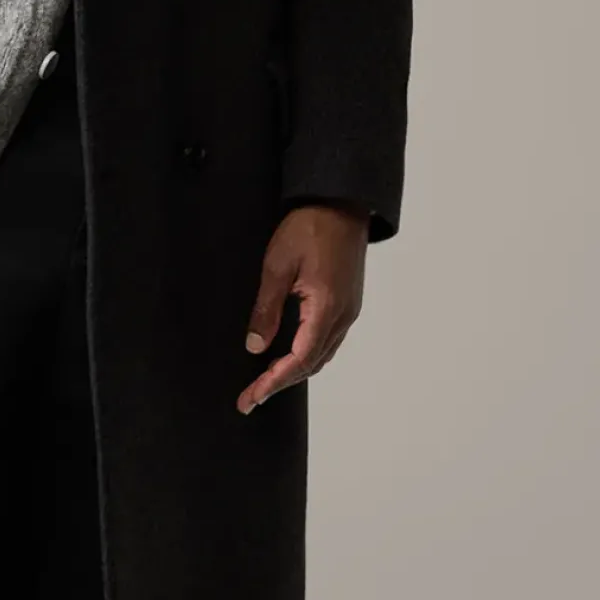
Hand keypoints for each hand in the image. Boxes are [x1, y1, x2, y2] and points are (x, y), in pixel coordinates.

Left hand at [237, 203, 369, 412]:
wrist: (342, 203)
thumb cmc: (309, 227)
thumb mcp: (277, 266)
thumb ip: (266, 308)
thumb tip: (255, 346)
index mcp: (326, 308)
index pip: (300, 359)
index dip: (274, 382)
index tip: (252, 397)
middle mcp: (342, 315)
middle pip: (312, 363)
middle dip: (281, 383)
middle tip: (251, 397)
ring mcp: (348, 310)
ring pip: (322, 354)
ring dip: (295, 371)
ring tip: (265, 381)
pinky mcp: (347, 302)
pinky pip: (328, 340)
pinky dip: (307, 355)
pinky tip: (289, 354)